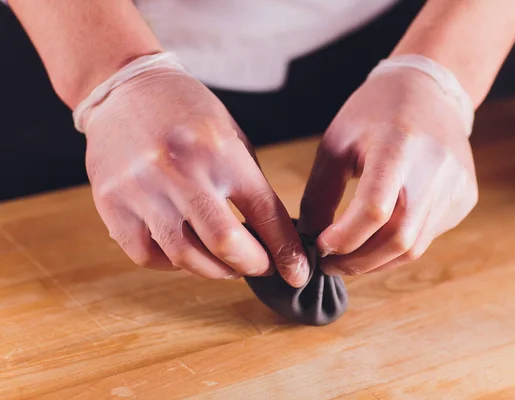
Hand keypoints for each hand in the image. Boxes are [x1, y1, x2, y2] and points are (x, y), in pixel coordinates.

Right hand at [79, 55, 308, 286]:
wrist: (125, 89)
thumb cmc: (188, 114)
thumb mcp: (231, 139)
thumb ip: (250, 188)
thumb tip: (273, 241)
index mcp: (220, 149)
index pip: (264, 213)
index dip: (286, 250)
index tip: (297, 271)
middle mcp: (179, 169)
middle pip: (225, 243)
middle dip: (253, 265)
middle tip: (261, 266)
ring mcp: (140, 187)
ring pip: (184, 257)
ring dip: (215, 270)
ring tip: (227, 264)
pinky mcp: (110, 202)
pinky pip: (146, 255)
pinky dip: (173, 264)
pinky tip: (187, 251)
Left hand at [299, 59, 477, 275]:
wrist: (430, 91)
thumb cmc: (374, 113)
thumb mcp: (336, 144)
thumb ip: (320, 194)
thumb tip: (312, 239)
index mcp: (398, 146)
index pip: (374, 210)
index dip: (344, 238)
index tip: (320, 247)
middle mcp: (435, 169)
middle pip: (398, 239)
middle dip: (358, 262)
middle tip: (330, 265)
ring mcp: (456, 186)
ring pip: (415, 247)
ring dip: (376, 261)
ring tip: (349, 257)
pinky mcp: (465, 198)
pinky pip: (427, 237)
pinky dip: (397, 246)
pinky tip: (378, 237)